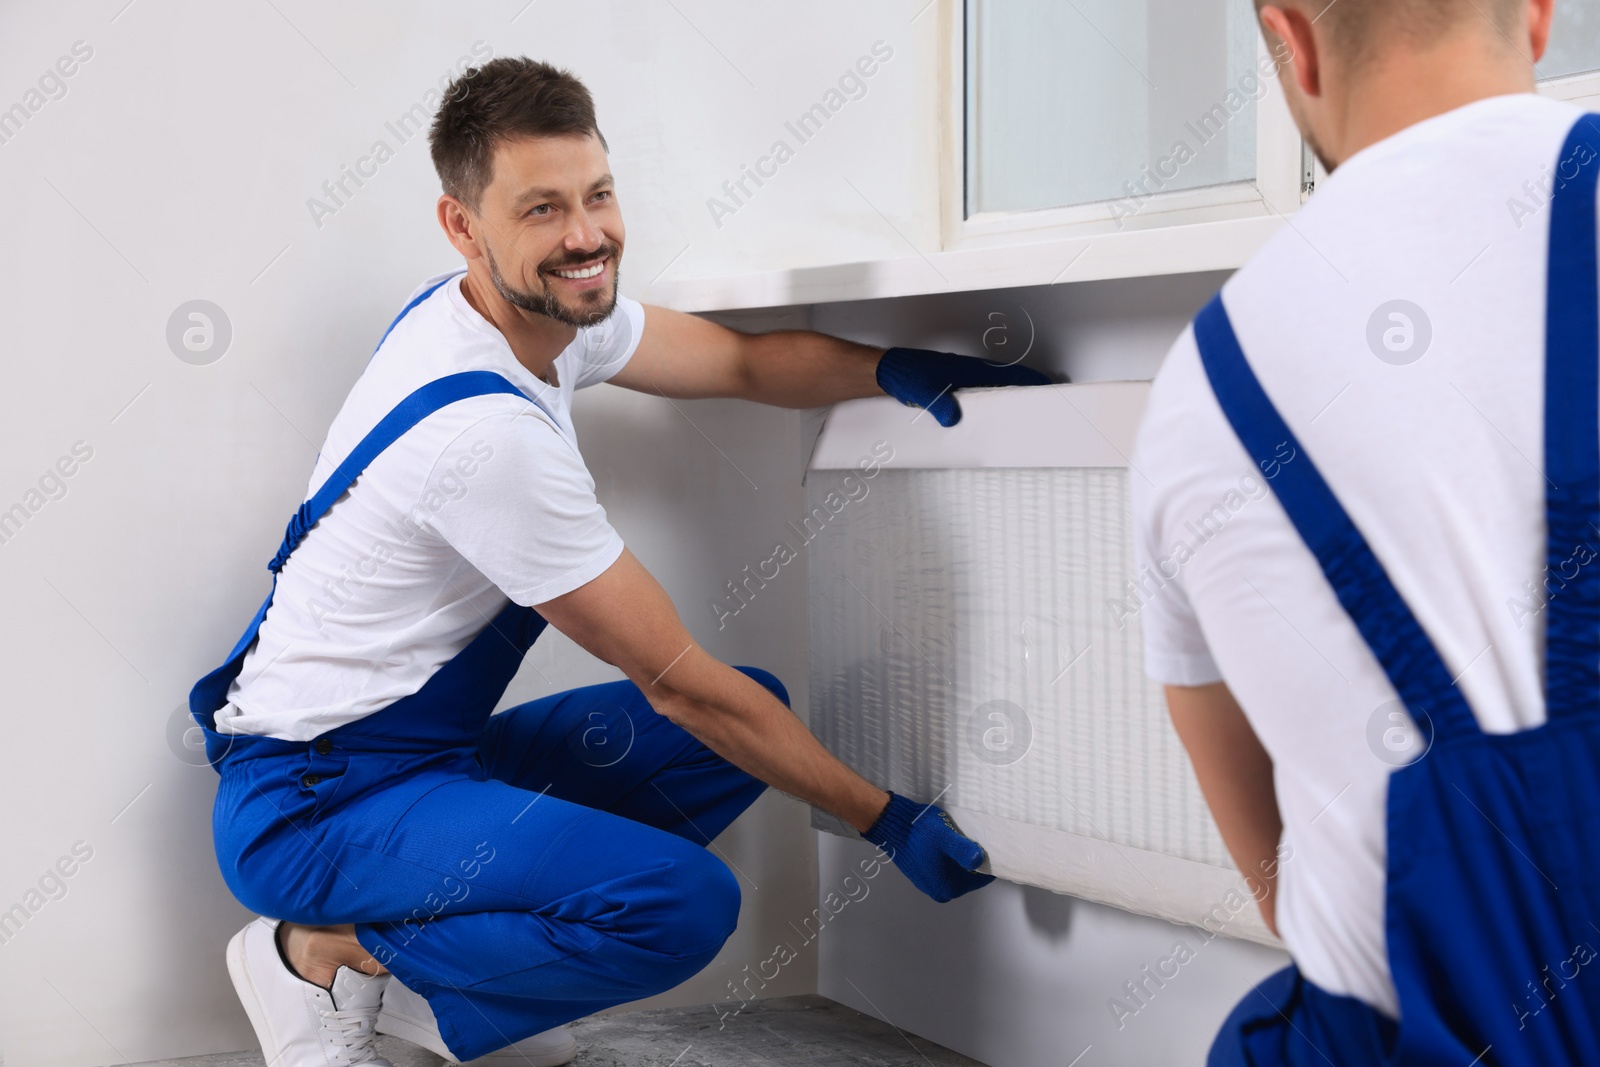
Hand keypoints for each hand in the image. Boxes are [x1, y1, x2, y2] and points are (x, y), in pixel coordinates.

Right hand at [862, 792, 995, 902]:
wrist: (893, 825)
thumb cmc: (920, 832)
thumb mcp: (947, 837)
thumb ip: (964, 851)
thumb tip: (979, 860)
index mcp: (949, 887)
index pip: (982, 878)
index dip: (987, 861)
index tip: (989, 845)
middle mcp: (940, 892)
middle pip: (969, 876)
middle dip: (973, 860)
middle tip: (973, 840)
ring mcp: (929, 884)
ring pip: (956, 872)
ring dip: (960, 858)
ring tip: (958, 839)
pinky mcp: (921, 875)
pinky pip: (943, 869)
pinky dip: (947, 858)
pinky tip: (944, 843)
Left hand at [875, 347, 1052, 427]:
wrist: (888, 371)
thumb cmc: (906, 374)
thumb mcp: (924, 392)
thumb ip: (940, 405)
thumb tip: (954, 419)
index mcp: (969, 370)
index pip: (1007, 374)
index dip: (1030, 380)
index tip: (1048, 386)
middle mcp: (969, 373)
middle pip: (1005, 382)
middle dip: (1025, 391)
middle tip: (1041, 406)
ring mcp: (962, 380)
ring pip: (992, 389)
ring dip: (1008, 397)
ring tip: (1021, 414)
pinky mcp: (953, 388)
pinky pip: (978, 395)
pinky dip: (989, 403)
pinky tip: (987, 416)